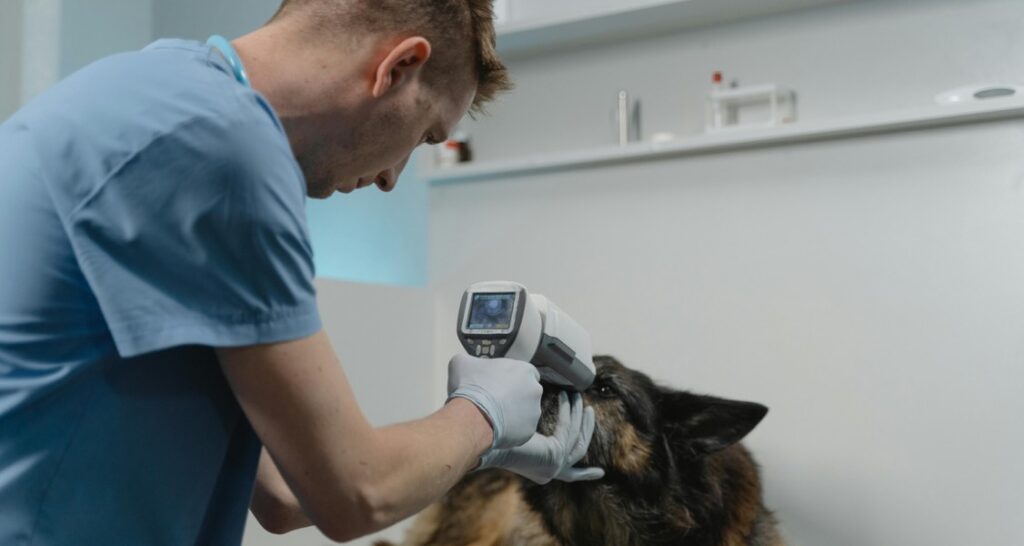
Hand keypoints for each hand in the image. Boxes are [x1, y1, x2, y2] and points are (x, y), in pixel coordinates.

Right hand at [447, 353, 542, 448]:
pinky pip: (521, 429)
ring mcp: (534, 411)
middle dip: (514, 397)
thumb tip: (467, 364)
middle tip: (496, 401)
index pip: (524, 372)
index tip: (499, 384)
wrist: (472, 415)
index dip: (511, 378)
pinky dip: (511, 430)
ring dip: (513, 414)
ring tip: (494, 417)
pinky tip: (496, 428)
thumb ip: (470, 361)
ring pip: (525, 412)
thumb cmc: (469, 386)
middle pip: (527, 392)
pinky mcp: (530, 430)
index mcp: (524, 369)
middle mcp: (534, 389)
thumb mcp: (461, 363)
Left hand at [479, 391, 604, 484]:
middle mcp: (549, 472)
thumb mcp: (521, 431)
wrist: (482, 438)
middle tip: (589, 410)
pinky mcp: (554, 455)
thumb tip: (534, 402)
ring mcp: (553, 466)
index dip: (586, 474)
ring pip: (577, 440)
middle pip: (579, 451)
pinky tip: (566, 397)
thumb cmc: (493, 431)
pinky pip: (568, 430)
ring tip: (577, 396)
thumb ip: (533, 428)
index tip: (600, 473)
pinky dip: (569, 412)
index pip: (570, 475)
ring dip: (580, 416)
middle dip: (587, 430)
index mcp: (541, 470)